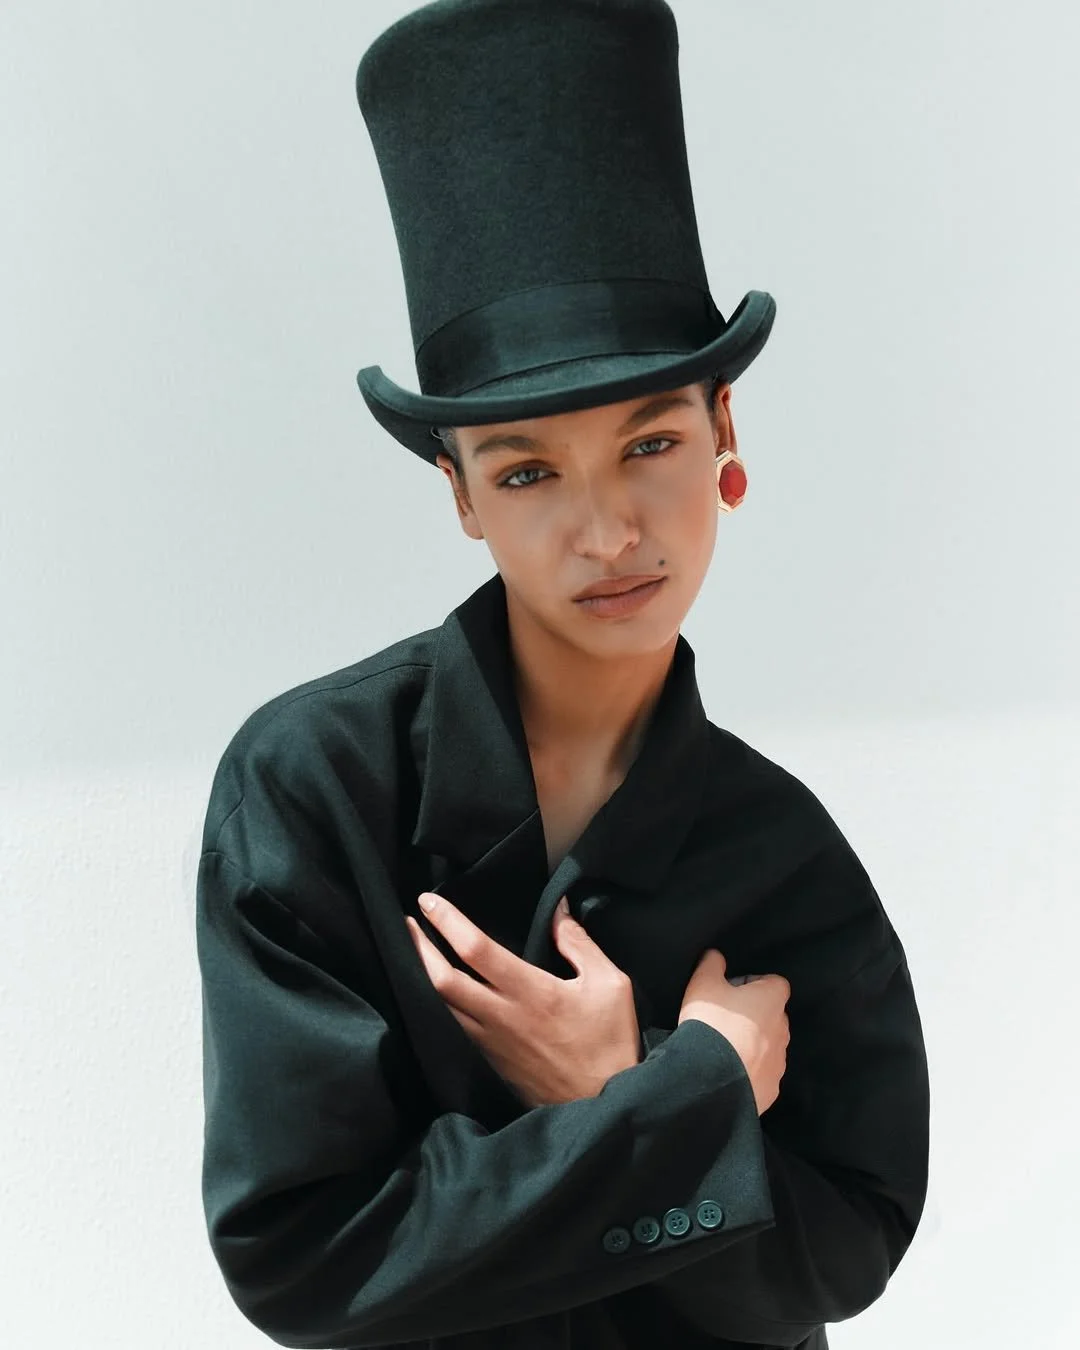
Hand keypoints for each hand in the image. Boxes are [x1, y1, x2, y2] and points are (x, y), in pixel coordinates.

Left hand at [406, 892, 639, 1107]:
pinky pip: (454, 1025)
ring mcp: (491, 1041)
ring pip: (442, 1005)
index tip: (428, 901)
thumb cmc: (609, 1042)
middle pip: (442, 980)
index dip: (447, 922)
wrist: (603, 1104)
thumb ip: (579, 943)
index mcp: (530, 992)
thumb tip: (558, 909)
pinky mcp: (490, 1060)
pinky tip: (438, 989)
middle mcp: (501, 1016)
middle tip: (404, 923)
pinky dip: (439, 1001)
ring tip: (414, 950)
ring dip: (422, 975)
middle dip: (418, 948)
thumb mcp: (610, 984)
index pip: (475, 950)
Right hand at [678, 948, 789, 1114]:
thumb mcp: (703, 984)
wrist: (711, 1078)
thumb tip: (716, 956)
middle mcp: (782, 1029)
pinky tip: (728, 1069)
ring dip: (754, 1043)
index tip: (734, 990)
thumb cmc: (712, 1023)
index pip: (776, 982)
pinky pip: (763, 1073)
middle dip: (754, 1014)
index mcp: (772, 1000)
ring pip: (770, 1045)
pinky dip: (750, 1069)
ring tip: (725, 1047)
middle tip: (726, 1018)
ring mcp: (779, 1061)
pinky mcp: (771, 1087)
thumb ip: (712, 964)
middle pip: (773, 1014)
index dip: (756, 983)